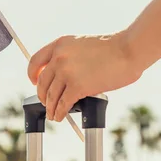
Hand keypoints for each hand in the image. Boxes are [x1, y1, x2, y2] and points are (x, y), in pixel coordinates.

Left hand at [27, 31, 142, 121]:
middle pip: (41, 82)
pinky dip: (59, 113)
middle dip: (42, 96)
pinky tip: (60, 116)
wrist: (129, 50)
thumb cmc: (112, 48)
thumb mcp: (81, 44)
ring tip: (53, 114)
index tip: (33, 82)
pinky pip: (62, 104)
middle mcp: (59, 57)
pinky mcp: (77, 87)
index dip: (32, 75)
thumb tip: (61, 75)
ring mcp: (67, 72)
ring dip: (50, 108)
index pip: (35, 61)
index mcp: (60, 44)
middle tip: (46, 103)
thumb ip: (68, 56)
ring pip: (50, 96)